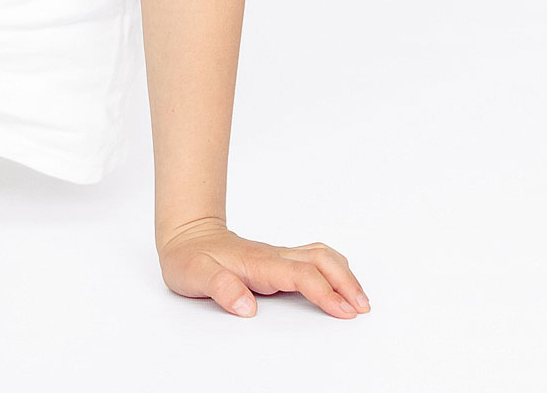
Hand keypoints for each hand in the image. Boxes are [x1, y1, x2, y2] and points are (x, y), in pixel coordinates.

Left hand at [157, 220, 369, 318]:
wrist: (184, 235)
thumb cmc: (188, 257)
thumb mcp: (193, 274)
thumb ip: (219, 287)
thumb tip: (245, 306)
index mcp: (258, 262)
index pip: (300, 275)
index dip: (324, 292)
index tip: (343, 310)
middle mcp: (273, 256)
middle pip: (321, 260)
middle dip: (346, 282)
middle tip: (362, 307)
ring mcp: (278, 256)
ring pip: (321, 255)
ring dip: (344, 274)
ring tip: (360, 299)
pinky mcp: (278, 259)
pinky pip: (314, 259)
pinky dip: (335, 269)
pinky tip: (342, 283)